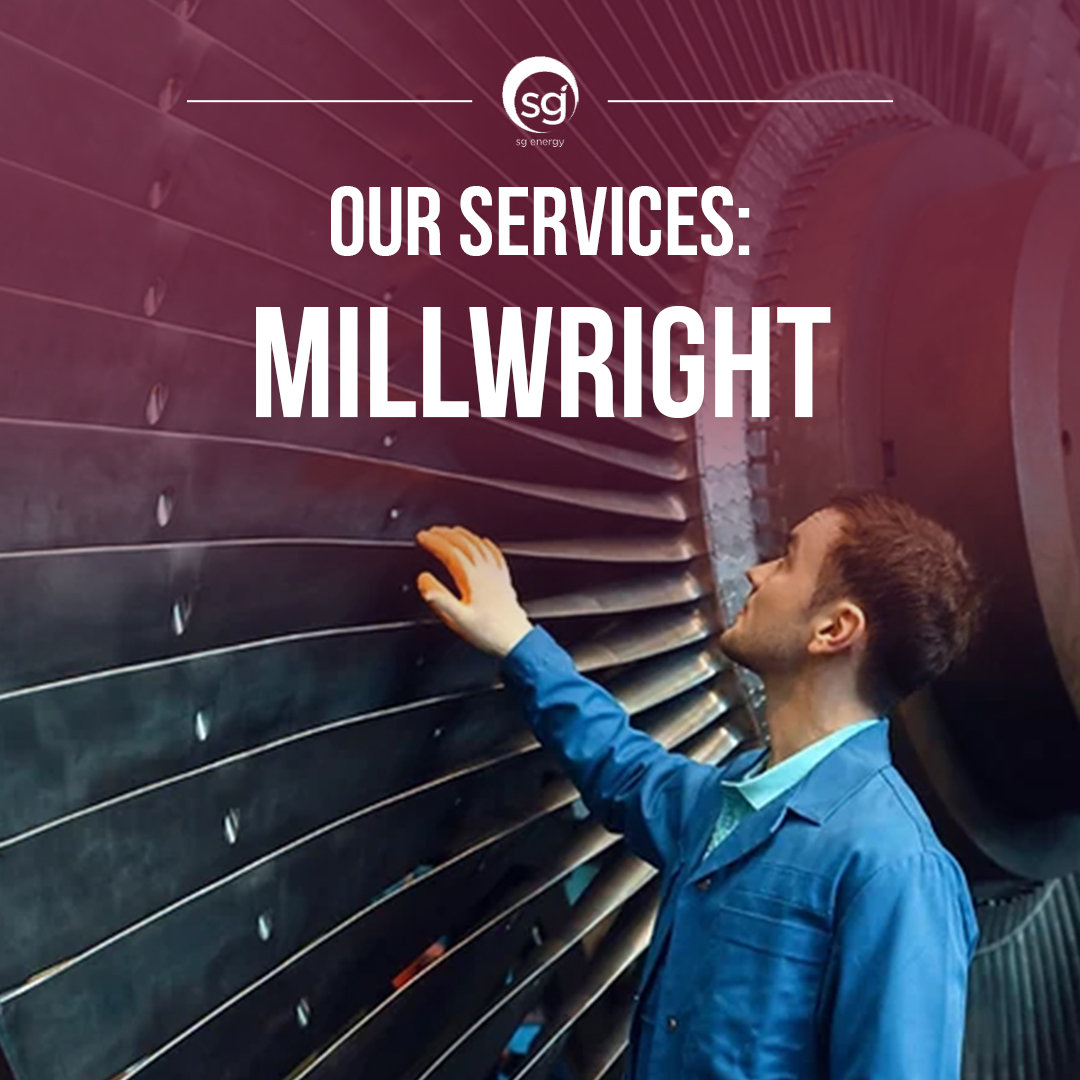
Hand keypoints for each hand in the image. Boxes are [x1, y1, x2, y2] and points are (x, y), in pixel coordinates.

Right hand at [415, 526, 533, 656]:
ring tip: (452, 531)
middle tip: (432, 531)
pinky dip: (486, 544)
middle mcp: (485, 572)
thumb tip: (424, 579)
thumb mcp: (457, 619)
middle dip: (445, 534)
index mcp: (472, 579)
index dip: (434, 542)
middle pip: (464, 544)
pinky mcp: (504, 580)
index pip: (450, 552)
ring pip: (479, 545)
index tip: (421, 537)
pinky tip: (484, 542)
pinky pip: (495, 554)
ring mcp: (496, 574)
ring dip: (463, 535)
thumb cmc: (488, 633)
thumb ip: (439, 598)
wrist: (516, 640)